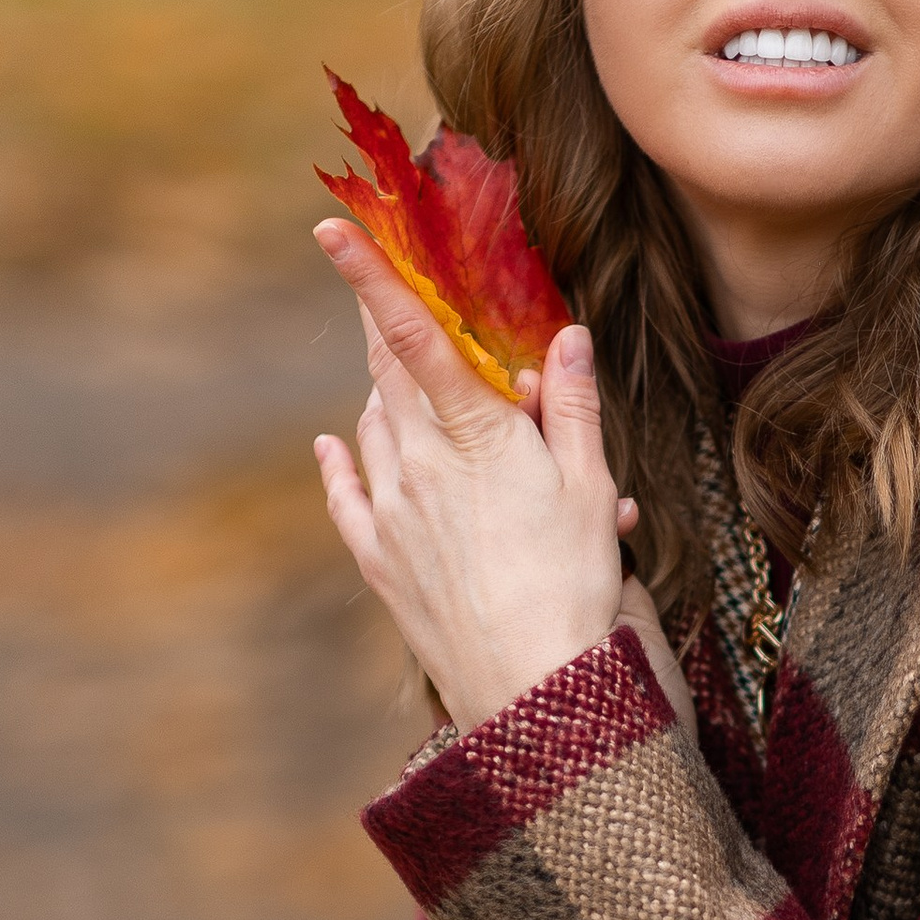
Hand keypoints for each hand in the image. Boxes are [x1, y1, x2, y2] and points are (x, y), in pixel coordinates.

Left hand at [311, 219, 691, 743]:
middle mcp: (416, 462)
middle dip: (383, 323)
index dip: (372, 275)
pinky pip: (346, 494)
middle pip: (386, 369)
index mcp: (473, 433)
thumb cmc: (575, 586)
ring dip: (387, 394)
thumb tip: (565, 336)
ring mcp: (388, 512)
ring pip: (372, 424)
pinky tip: (333, 443)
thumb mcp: (588, 487)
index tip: (331, 227)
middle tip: (382, 288)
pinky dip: (340, 460)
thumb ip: (571, 406)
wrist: (533, 692)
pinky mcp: (377, 559)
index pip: (414, 334)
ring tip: (412, 382)